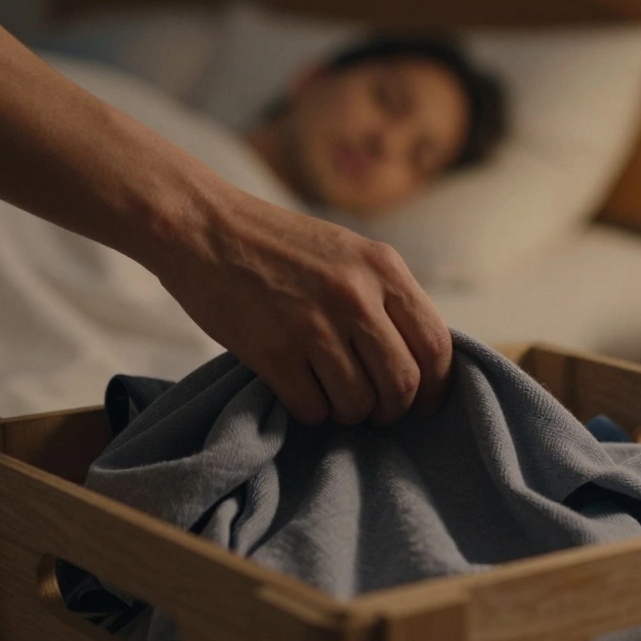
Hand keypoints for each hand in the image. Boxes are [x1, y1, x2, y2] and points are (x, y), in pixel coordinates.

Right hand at [148, 185, 451, 426]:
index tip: (425, 404)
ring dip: (347, 412)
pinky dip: (310, 411)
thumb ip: (385, 297)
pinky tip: (299, 390)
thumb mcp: (348, 253)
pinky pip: (312, 409)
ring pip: (357, 404)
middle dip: (392, 409)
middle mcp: (355, 296)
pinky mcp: (272, 352)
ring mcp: (313, 325)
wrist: (204, 228)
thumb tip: (419, 360)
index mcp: (383, 267)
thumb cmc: (278, 245)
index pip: (436, 345)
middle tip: (375, 410)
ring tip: (331, 395)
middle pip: (402, 384)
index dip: (437, 387)